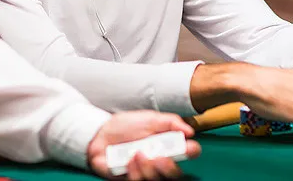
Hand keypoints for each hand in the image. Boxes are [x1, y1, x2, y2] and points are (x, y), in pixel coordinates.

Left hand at [87, 111, 201, 179]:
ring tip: (138, 153)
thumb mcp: (150, 118)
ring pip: (157, 179)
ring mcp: (145, 171)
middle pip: (175, 174)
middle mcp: (159, 161)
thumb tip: (190, 131)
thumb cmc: (126, 125)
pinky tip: (130, 158)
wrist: (100, 132)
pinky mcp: (130, 178)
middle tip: (160, 157)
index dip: (192, 152)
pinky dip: (135, 169)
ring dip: (149, 167)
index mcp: (167, 145)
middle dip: (170, 168)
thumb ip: (170, 122)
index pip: (188, 153)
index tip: (189, 147)